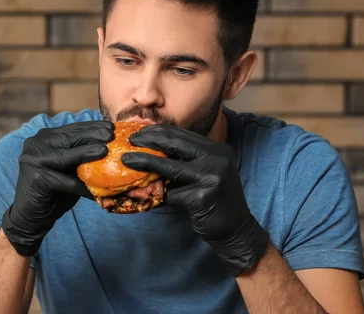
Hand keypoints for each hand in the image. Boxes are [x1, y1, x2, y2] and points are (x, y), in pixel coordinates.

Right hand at [2, 121, 113, 255]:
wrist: (32, 216)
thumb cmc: (56, 191)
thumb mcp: (71, 168)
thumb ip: (82, 155)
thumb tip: (110, 143)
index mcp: (45, 138)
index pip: (72, 129)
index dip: (92, 127)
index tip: (111, 126)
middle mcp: (36, 144)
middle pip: (69, 138)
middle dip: (92, 135)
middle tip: (111, 134)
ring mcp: (32, 159)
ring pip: (66, 156)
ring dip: (87, 153)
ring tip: (105, 151)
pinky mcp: (36, 178)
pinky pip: (64, 182)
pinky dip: (80, 186)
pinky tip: (95, 188)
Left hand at [121, 124, 268, 276]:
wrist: (236, 231)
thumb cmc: (215, 202)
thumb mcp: (205, 174)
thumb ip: (185, 161)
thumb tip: (151, 150)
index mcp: (217, 149)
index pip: (182, 135)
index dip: (158, 132)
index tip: (139, 132)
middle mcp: (217, 158)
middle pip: (175, 144)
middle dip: (149, 140)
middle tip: (129, 140)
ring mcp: (212, 176)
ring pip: (170, 166)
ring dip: (145, 162)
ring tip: (127, 159)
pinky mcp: (203, 197)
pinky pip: (172, 193)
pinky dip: (159, 194)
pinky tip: (147, 194)